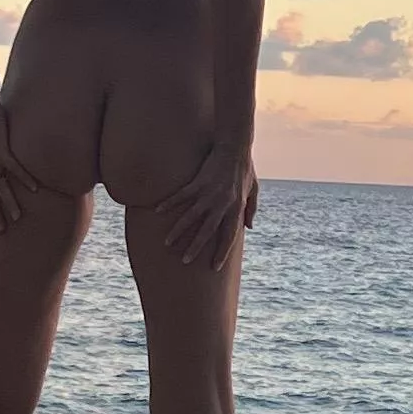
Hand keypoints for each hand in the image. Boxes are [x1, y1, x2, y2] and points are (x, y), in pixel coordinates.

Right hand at [154, 139, 257, 272]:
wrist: (235, 146)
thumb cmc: (245, 169)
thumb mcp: (254, 190)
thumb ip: (252, 209)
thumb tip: (249, 228)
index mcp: (236, 208)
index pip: (229, 235)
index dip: (222, 252)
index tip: (214, 267)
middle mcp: (222, 203)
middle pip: (207, 230)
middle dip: (196, 247)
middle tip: (185, 261)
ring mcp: (209, 193)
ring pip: (191, 216)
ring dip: (179, 230)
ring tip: (167, 242)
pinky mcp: (198, 181)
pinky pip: (181, 196)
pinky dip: (170, 204)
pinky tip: (158, 211)